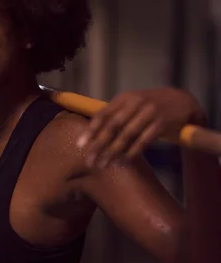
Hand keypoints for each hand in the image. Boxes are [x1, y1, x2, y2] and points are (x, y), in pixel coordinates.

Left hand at [84, 87, 205, 167]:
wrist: (182, 101)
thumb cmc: (151, 105)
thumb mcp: (133, 103)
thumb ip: (116, 114)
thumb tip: (92, 133)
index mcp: (124, 98)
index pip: (103, 114)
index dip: (91, 130)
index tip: (80, 145)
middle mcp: (135, 102)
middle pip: (113, 126)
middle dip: (99, 145)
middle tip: (90, 160)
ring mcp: (149, 112)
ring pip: (127, 135)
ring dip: (113, 151)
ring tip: (104, 164)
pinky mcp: (162, 123)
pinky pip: (143, 141)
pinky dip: (132, 152)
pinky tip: (123, 162)